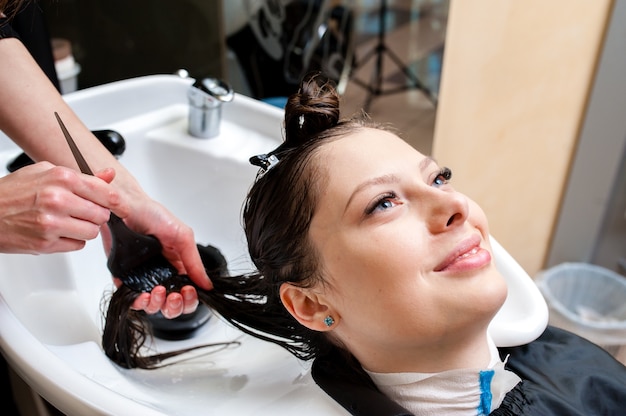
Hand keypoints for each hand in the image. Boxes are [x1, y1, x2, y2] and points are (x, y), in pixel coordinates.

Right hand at [0, 162, 122, 252]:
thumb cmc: (12, 192)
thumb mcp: (46, 172)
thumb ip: (82, 175)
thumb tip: (108, 175)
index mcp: (61, 178)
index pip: (106, 193)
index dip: (115, 201)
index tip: (118, 205)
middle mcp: (57, 200)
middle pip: (102, 214)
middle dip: (95, 214)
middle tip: (82, 211)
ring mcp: (52, 223)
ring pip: (92, 232)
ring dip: (84, 228)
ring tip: (68, 221)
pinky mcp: (46, 244)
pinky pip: (77, 245)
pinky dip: (72, 240)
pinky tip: (58, 231)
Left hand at [101, 196, 209, 317]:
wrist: (125, 207)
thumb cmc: (154, 216)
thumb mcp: (182, 236)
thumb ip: (194, 261)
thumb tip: (207, 284)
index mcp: (179, 266)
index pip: (188, 293)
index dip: (190, 299)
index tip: (188, 291)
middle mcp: (162, 275)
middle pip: (172, 305)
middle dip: (175, 306)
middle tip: (174, 296)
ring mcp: (144, 278)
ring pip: (153, 306)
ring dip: (157, 305)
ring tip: (158, 292)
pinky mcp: (125, 279)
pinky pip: (131, 300)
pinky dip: (138, 302)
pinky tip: (142, 294)